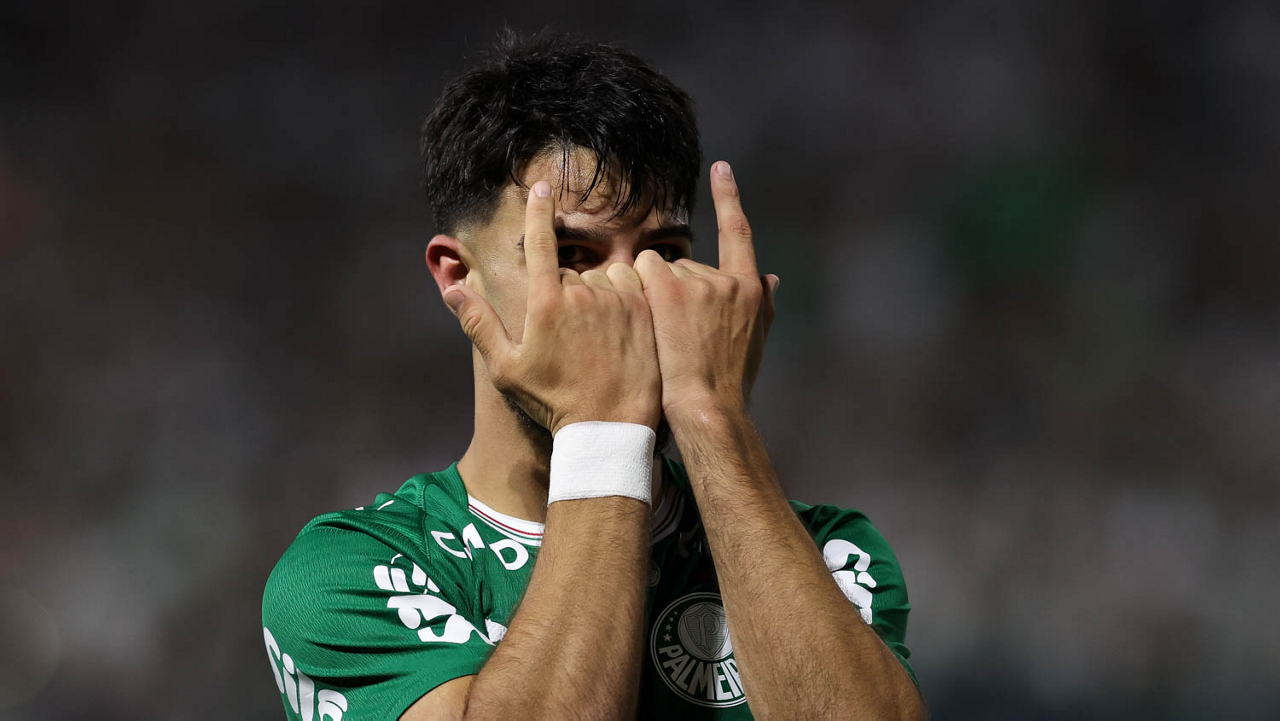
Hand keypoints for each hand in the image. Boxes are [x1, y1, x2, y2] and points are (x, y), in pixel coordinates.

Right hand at [443, 181, 661, 433]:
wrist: (609, 426)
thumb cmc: (554, 401)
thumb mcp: (507, 369)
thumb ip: (479, 323)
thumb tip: (451, 287)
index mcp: (545, 302)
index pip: (539, 243)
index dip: (538, 212)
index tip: (542, 188)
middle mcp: (582, 292)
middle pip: (571, 271)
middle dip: (568, 292)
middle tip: (572, 338)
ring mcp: (617, 298)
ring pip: (604, 277)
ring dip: (599, 294)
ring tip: (598, 337)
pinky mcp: (646, 308)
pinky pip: (634, 283)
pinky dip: (627, 295)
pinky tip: (623, 328)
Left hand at [634, 161, 778, 413]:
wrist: (707, 408)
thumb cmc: (727, 384)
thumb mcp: (754, 343)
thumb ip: (763, 306)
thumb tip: (772, 278)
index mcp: (749, 290)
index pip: (738, 233)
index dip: (729, 198)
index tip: (721, 169)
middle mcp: (728, 279)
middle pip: (686, 264)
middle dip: (676, 292)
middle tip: (678, 336)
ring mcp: (699, 281)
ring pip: (660, 270)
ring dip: (654, 295)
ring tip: (664, 337)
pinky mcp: (668, 286)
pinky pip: (641, 270)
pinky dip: (636, 287)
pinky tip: (644, 317)